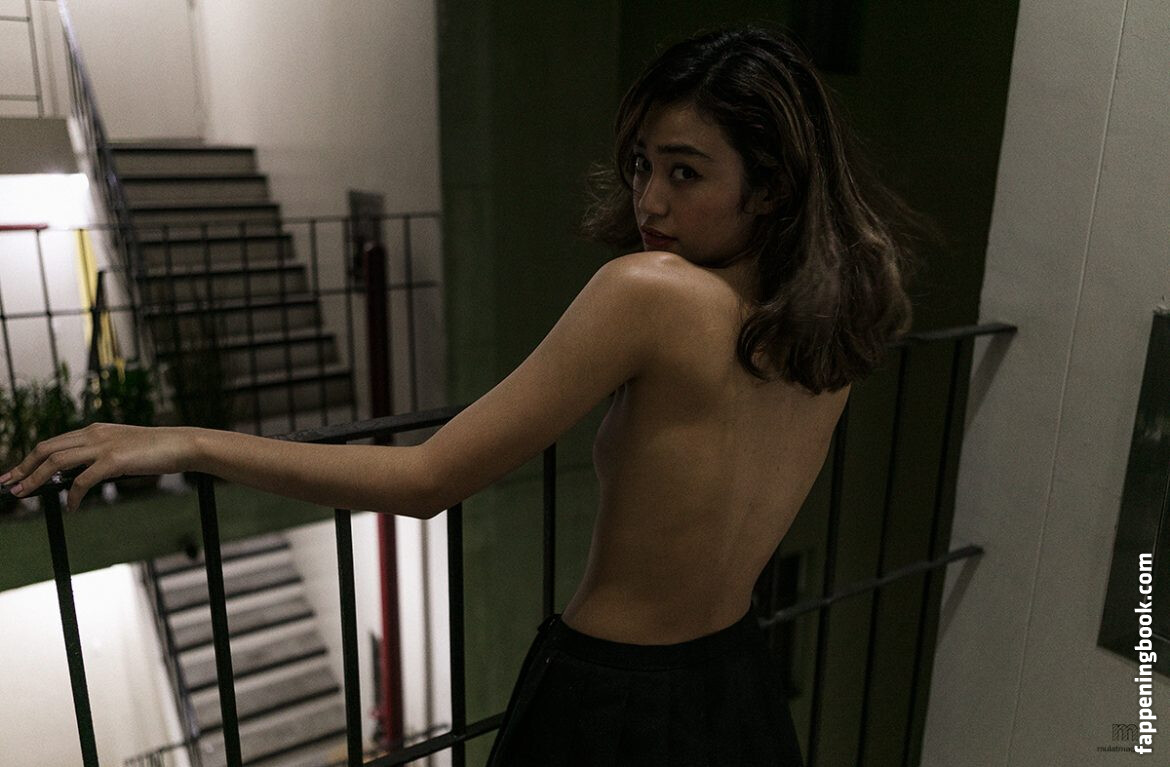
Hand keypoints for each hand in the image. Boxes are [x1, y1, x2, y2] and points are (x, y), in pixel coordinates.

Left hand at [0, 423, 197, 511]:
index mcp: (95, 430)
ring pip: (56, 461)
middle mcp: (94, 434)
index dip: (31, 459)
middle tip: (8, 485)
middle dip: (23, 468)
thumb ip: (102, 457)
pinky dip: (72, 496)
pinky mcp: (113, 460)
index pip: (53, 443)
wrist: (183, 444)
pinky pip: (82, 480)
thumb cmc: (159, 450)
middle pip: (46, 449)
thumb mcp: (125, 450)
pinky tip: (71, 507)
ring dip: (35, 479)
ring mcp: (103, 445)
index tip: (17, 472)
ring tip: (23, 494)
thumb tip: (81, 476)